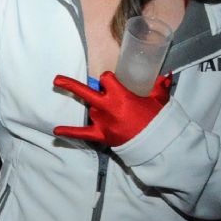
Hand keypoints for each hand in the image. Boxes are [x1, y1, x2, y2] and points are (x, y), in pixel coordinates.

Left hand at [52, 71, 171, 146]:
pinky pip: (82, 133)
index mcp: (120, 95)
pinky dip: (69, 132)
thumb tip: (164, 77)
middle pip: (85, 91)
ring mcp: (102, 121)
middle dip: (70, 85)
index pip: (106, 78)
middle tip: (57, 80)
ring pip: (91, 109)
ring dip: (95, 108)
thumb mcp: (159, 101)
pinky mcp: (101, 135)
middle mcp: (108, 106)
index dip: (108, 78)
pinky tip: (56, 131)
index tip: (112, 81)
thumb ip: (158, 87)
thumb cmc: (159, 120)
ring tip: (106, 112)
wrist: (159, 143)